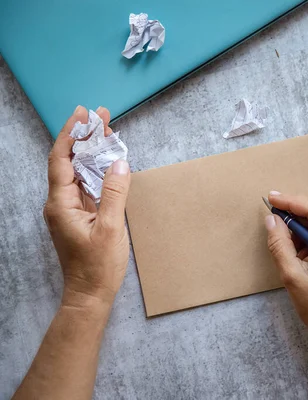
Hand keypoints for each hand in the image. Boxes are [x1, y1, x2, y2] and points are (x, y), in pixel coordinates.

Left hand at [44, 105, 130, 309]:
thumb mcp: (111, 228)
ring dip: (91, 151)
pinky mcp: (81, 216)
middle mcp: (61, 203)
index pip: (61, 160)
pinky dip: (97, 170)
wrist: (90, 294)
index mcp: (61, 204)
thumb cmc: (97, 266)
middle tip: (100, 115)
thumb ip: (115, 194)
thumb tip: (119, 163)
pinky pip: (87, 186)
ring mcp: (70, 210)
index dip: (71, 135)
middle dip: (84, 137)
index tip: (83, 115)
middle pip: (69, 161)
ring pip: (79, 172)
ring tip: (106, 130)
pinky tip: (109, 160)